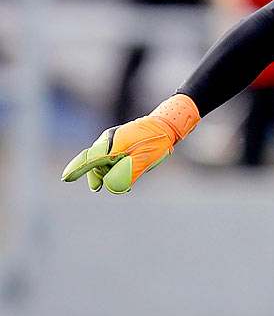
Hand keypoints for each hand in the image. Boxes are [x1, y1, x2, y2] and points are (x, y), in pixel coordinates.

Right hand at [61, 94, 200, 193]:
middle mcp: (108, 141)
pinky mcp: (118, 144)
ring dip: (106, 173)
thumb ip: (127, 172)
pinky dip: (112, 169)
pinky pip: (109, 159)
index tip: (66, 178)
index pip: (91, 158)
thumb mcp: (143, 159)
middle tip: (96, 187)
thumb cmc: (155, 142)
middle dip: (95, 175)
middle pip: (93, 162)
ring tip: (120, 185)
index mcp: (112, 143)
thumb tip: (110, 188)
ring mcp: (112, 141)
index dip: (78, 169)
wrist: (166, 127)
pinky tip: (123, 179)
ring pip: (101, 162)